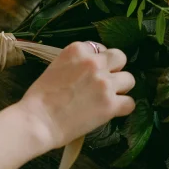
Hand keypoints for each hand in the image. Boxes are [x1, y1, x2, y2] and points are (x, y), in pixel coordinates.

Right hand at [16, 41, 135, 152]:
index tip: (92, 71)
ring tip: (108, 98)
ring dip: (121, 88)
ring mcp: (104, 83)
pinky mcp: (110, 104)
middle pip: (119, 57)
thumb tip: (88, 71)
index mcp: (77, 50)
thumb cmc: (39, 98)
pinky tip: (111, 112)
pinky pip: (130, 102)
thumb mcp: (55, 68)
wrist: (38, 120)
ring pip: (129, 79)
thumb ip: (74, 64)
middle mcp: (93, 62)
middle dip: (114, 69)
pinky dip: (122, 108)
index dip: (98, 61)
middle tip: (105, 82)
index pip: (99, 48)